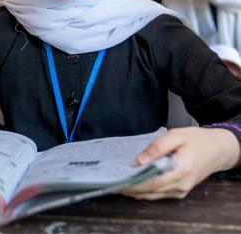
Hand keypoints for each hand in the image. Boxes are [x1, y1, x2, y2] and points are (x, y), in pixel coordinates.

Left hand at [120, 127, 240, 199]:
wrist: (217, 149)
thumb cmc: (197, 139)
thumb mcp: (176, 135)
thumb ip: (157, 147)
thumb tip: (140, 160)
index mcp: (181, 169)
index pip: (153, 182)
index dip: (134, 183)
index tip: (118, 180)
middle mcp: (181, 184)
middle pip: (151, 191)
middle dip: (131, 188)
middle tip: (113, 181)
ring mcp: (181, 190)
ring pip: (154, 195)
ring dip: (137, 190)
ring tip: (119, 181)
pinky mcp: (180, 190)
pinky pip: (159, 193)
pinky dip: (146, 189)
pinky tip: (134, 182)